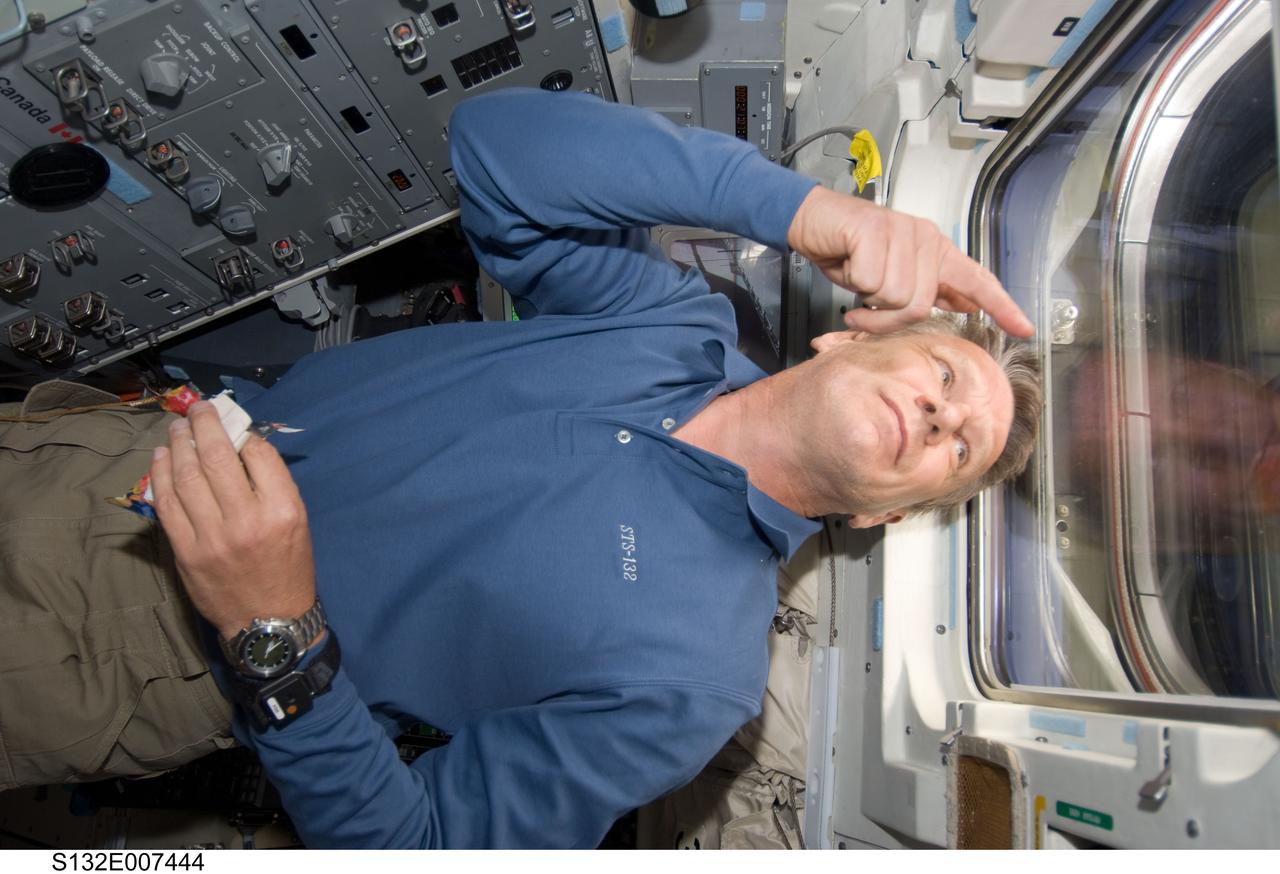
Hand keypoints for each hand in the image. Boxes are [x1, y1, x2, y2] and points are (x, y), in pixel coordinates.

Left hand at [149, 401, 316, 639]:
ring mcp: (212, 537)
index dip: (242, 432)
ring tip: (177, 427)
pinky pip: (167, 504)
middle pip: (217, 458)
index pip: (257, 454)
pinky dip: (161, 475)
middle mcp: (247, 520)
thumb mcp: (297, 521)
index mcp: (282, 510)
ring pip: (186, 476)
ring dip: (178, 444)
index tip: (233, 424)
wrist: (267, 621)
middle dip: (204, 425)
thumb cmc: (288, 567)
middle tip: (198, 409)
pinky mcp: (186, 551)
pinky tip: (161, 457)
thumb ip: (272, 484)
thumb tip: (241, 446)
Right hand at [786, 186, 1033, 336]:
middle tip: (863, 310)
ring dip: (868, 303)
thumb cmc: (849, 250)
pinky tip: (847, 267)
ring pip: (895, 296)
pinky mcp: (875, 232)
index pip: (976, 280)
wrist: (814, 221)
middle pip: (919, 304)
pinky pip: (871, 283)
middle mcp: (925, 238)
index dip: (1002, 305)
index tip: (1025, 327)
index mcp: (935, 249)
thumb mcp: (891, 275)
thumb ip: (926, 288)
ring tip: (856, 283)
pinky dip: (854, 284)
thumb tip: (964, 303)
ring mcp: (902, 233)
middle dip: (885, 317)